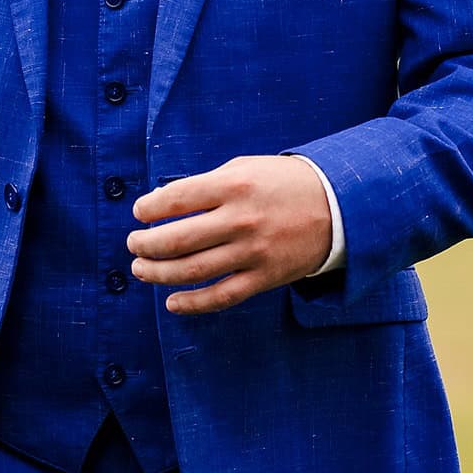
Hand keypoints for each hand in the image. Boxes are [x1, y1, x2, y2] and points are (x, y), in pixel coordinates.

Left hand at [128, 154, 332, 314]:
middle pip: (178, 239)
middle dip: (146, 245)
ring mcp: (253, 252)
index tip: (139, 213)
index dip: (149, 208)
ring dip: (159, 274)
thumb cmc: (282, 182)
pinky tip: (172, 303)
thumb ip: (205, 185)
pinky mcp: (266, 277)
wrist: (339, 204)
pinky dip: (193, 303)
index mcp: (233, 185)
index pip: (176, 199)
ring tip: (141, 269)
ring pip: (193, 271)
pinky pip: (222, 296)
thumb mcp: (244, 168)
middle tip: (133, 245)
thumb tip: (162, 203)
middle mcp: (241, 220)